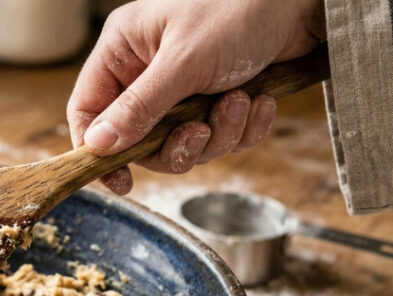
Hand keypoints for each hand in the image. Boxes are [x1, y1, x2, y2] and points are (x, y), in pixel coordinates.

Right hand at [67, 0, 325, 193]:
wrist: (304, 2)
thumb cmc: (238, 9)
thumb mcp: (183, 62)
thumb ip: (138, 108)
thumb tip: (97, 146)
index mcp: (124, 50)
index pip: (88, 109)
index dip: (98, 148)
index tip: (120, 180)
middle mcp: (147, 70)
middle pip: (139, 138)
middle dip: (177, 142)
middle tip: (200, 131)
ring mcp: (183, 87)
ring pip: (182, 142)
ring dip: (217, 133)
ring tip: (240, 101)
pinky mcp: (217, 98)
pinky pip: (218, 137)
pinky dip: (242, 127)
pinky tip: (259, 100)